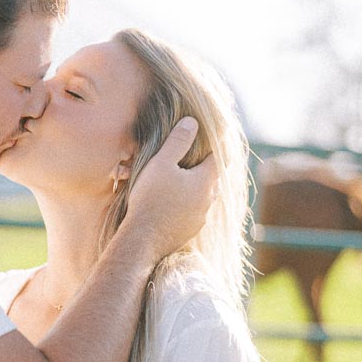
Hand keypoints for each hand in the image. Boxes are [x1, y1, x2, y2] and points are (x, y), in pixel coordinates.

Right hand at [123, 117, 217, 261]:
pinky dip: (189, 203)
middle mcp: (208, 199)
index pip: (219, 157)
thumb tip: (192, 122)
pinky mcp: (191, 230)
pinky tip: (175, 203)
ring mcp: (201, 217)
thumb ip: (178, 142)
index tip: (209, 139)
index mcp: (206, 180)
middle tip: (196, 157)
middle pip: (214, 177)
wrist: (143, 240)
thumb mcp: (161, 164)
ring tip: (184, 180)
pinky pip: (195, 211)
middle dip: (206, 167)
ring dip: (197, 187)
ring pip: (205, 196)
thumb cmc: (151, 199)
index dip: (214, 146)